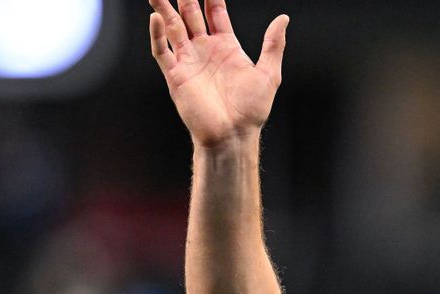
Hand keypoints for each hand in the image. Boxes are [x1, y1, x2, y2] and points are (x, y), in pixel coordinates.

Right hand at [148, 0, 287, 147]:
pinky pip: (162, 50)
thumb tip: (283, 18)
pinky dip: (157, 34)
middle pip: (191, 14)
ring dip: (164, 8)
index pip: (215, 12)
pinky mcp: (175, 75)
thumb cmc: (251, 110)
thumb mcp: (269, 74)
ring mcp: (189, 61)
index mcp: (226, 47)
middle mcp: (205, 50)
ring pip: (172, 27)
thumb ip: (273, 45)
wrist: (233, 134)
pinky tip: (156, 17)